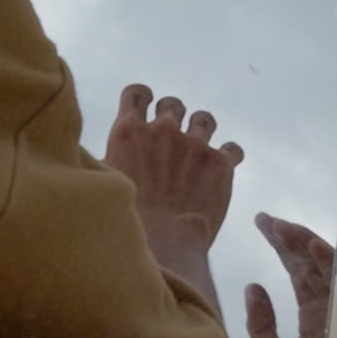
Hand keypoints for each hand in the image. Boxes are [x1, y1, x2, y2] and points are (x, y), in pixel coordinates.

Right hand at [102, 84, 244, 252]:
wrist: (164, 243)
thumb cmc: (126, 218)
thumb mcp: (104, 181)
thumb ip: (109, 161)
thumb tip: (106, 159)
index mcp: (130, 131)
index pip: (137, 93)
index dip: (143, 99)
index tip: (146, 110)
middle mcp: (164, 130)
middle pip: (172, 104)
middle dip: (172, 118)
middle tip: (170, 142)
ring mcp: (195, 143)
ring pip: (204, 118)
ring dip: (201, 130)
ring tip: (198, 151)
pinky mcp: (221, 162)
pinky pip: (233, 148)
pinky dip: (228, 155)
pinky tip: (220, 169)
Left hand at [245, 213, 334, 337]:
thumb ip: (262, 327)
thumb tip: (253, 287)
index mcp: (317, 319)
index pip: (299, 274)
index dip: (282, 247)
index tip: (262, 223)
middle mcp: (334, 313)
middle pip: (312, 266)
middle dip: (290, 239)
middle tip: (266, 220)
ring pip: (327, 270)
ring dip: (305, 245)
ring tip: (281, 228)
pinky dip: (330, 266)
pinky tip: (311, 247)